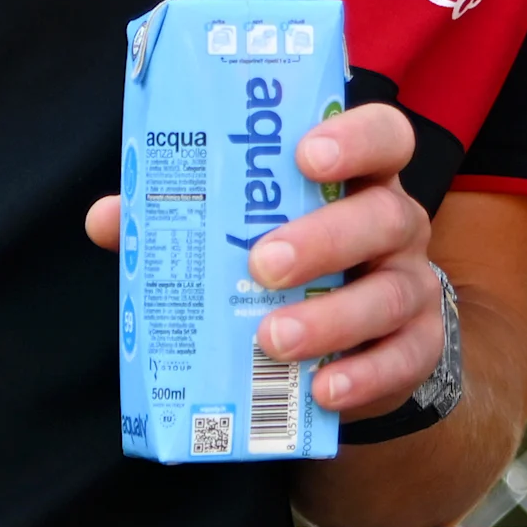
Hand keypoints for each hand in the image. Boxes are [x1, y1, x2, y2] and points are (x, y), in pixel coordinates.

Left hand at [82, 102, 446, 415]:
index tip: (305, 155)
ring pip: (391, 293)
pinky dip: (363, 376)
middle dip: (326, 237)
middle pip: (385, 216)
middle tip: (264, 262)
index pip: (382, 137)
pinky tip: (322, 389)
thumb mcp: (248, 234)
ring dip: (332, 318)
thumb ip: (186, 218)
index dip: (354, 139)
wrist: (353, 344)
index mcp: (361, 180)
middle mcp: (397, 225)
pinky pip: (403, 359)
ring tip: (272, 340)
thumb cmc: (292, 266)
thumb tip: (108, 217)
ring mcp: (412, 286)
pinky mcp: (418, 346)